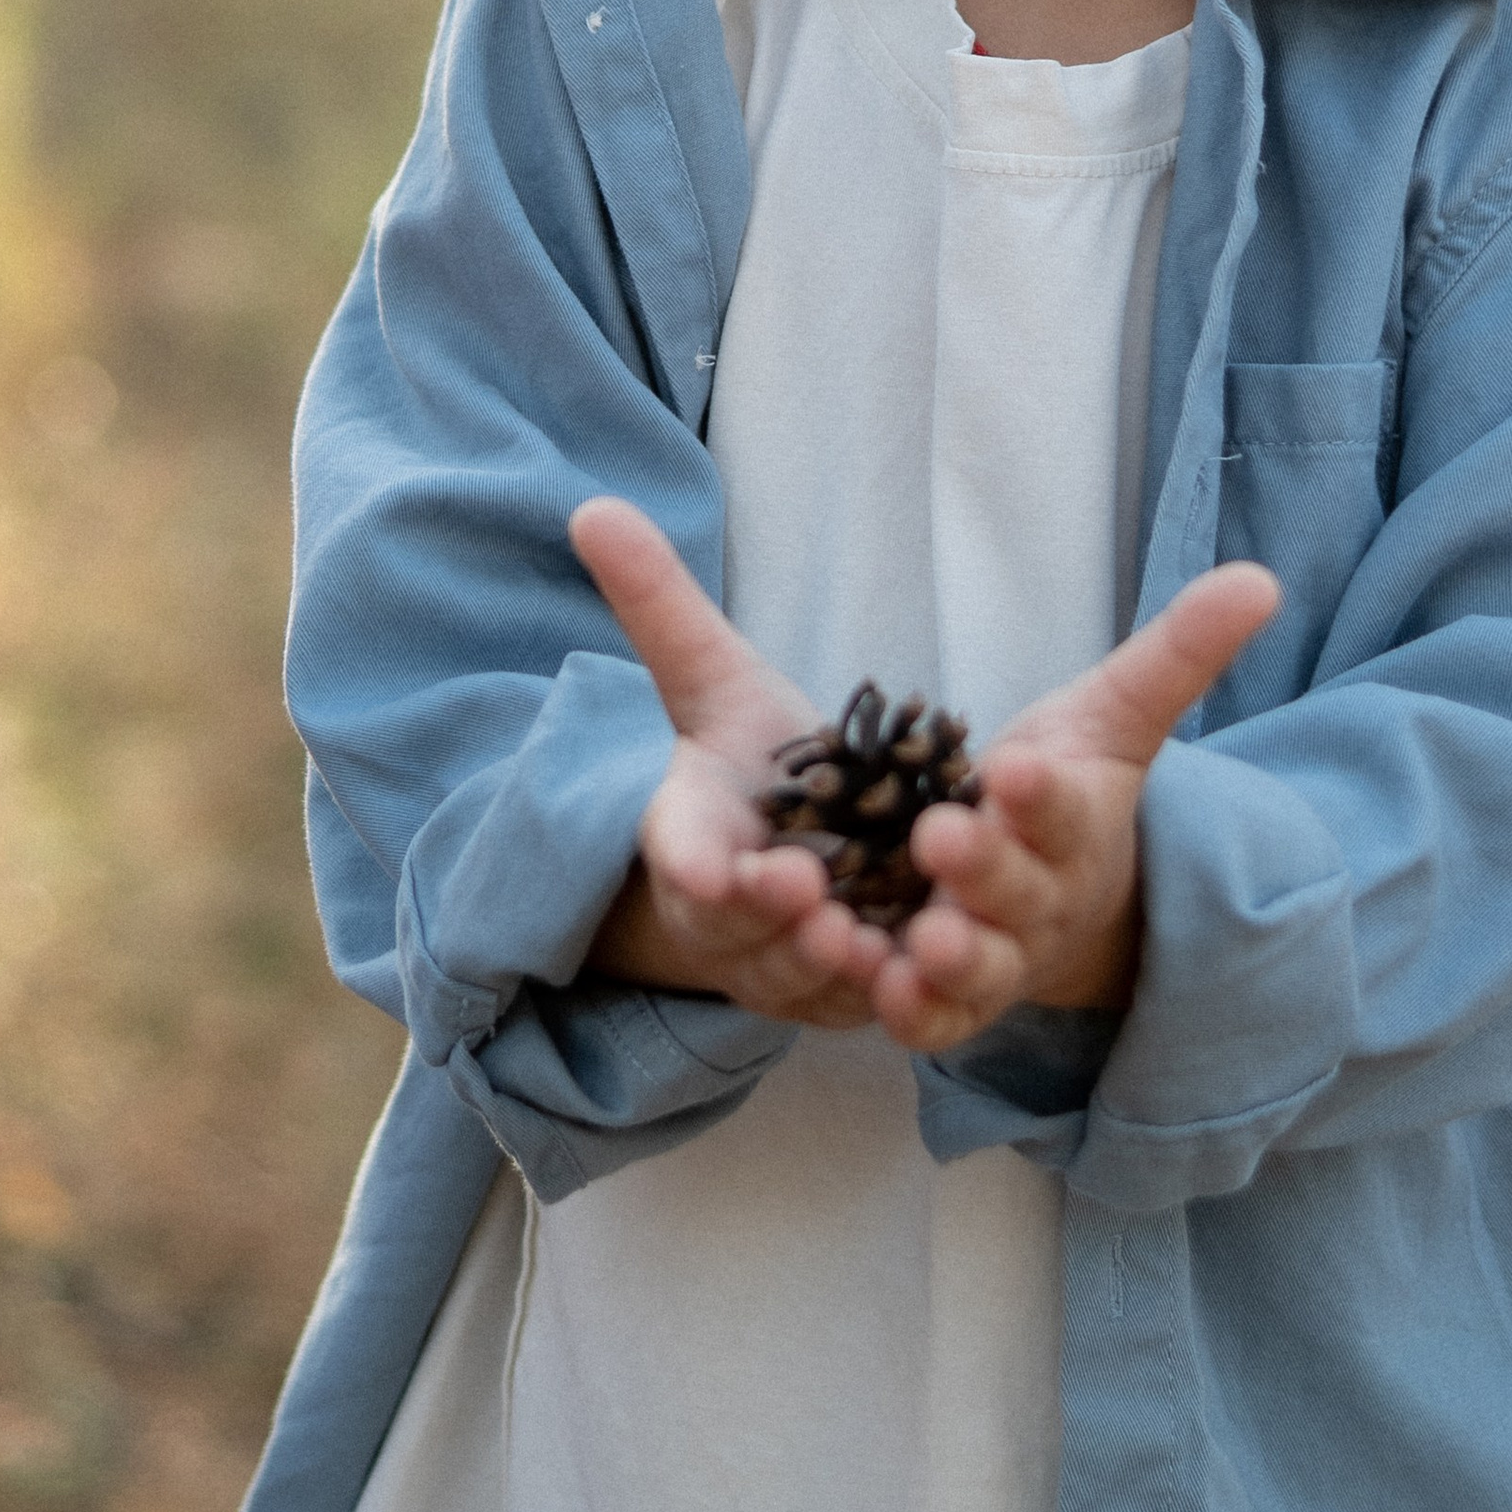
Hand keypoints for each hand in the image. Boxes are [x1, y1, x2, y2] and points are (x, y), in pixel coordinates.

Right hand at [572, 499, 896, 1030]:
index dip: (688, 859)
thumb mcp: (710, 680)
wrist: (790, 842)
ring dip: (823, 965)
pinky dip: (881, 997)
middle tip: (807, 890)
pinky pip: (856, 1005)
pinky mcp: (835, 994)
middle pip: (733, 924)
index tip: (700, 862)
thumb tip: (592, 506)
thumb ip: (660, 607)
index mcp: (685, 833)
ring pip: (795, 977)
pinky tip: (918, 973)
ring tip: (862, 938)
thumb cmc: (747, 759)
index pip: (675, 848)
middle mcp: (724, 908)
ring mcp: (777, 960)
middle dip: (763, 913)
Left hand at [866, 563, 1280, 1058]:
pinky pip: (931, 1017)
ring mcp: (997, 955)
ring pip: (978, 970)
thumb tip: (1259, 580)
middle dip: (983, 868)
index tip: (1017, 765)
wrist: (1065, 899)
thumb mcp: (1114, 716)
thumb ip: (1176, 654)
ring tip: (916, 944)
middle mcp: (1039, 898)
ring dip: (947, 960)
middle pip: (1016, 890)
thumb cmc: (1069, 791)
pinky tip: (866, 982)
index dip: (1043, 795)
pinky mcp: (951, 1000)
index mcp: (1074, 825)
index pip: (1065, 808)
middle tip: (942, 840)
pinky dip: (904, 1009)